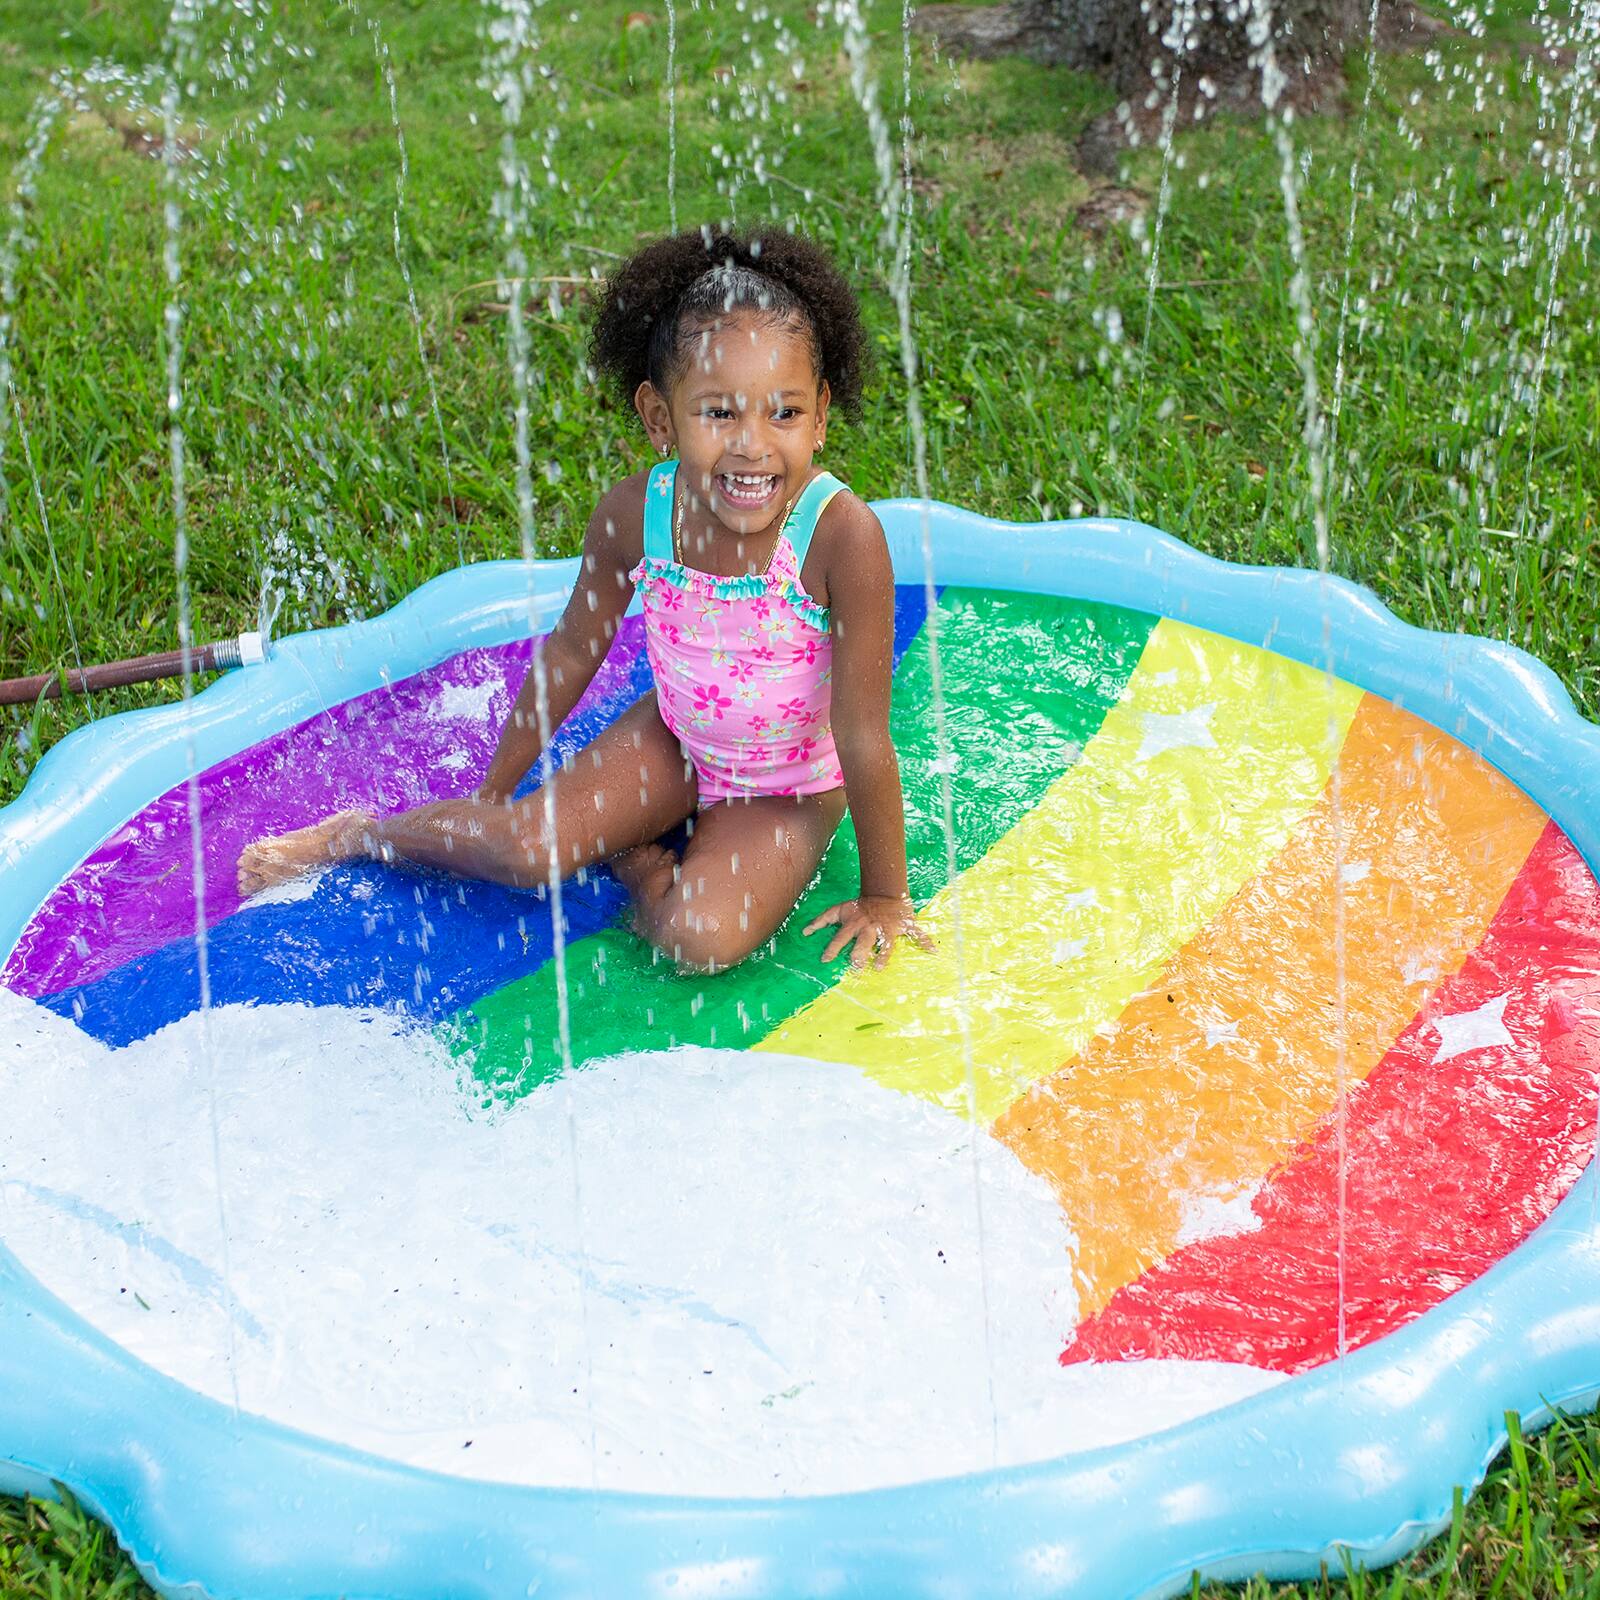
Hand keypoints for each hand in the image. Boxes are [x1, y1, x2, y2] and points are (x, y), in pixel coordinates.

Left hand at [803, 896, 933, 969]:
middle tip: (854, 968)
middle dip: (858, 955)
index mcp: (854, 924)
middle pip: (863, 943)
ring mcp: (887, 928)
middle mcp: (870, 927)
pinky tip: (933, 950)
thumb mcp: (839, 909)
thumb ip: (821, 920)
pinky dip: (926, 941)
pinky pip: (917, 933)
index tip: (825, 960)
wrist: (884, 892)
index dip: (832, 948)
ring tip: (879, 966)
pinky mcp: (903, 926)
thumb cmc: (859, 905)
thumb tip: (804, 933)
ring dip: (883, 955)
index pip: (841, 938)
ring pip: (886, 943)